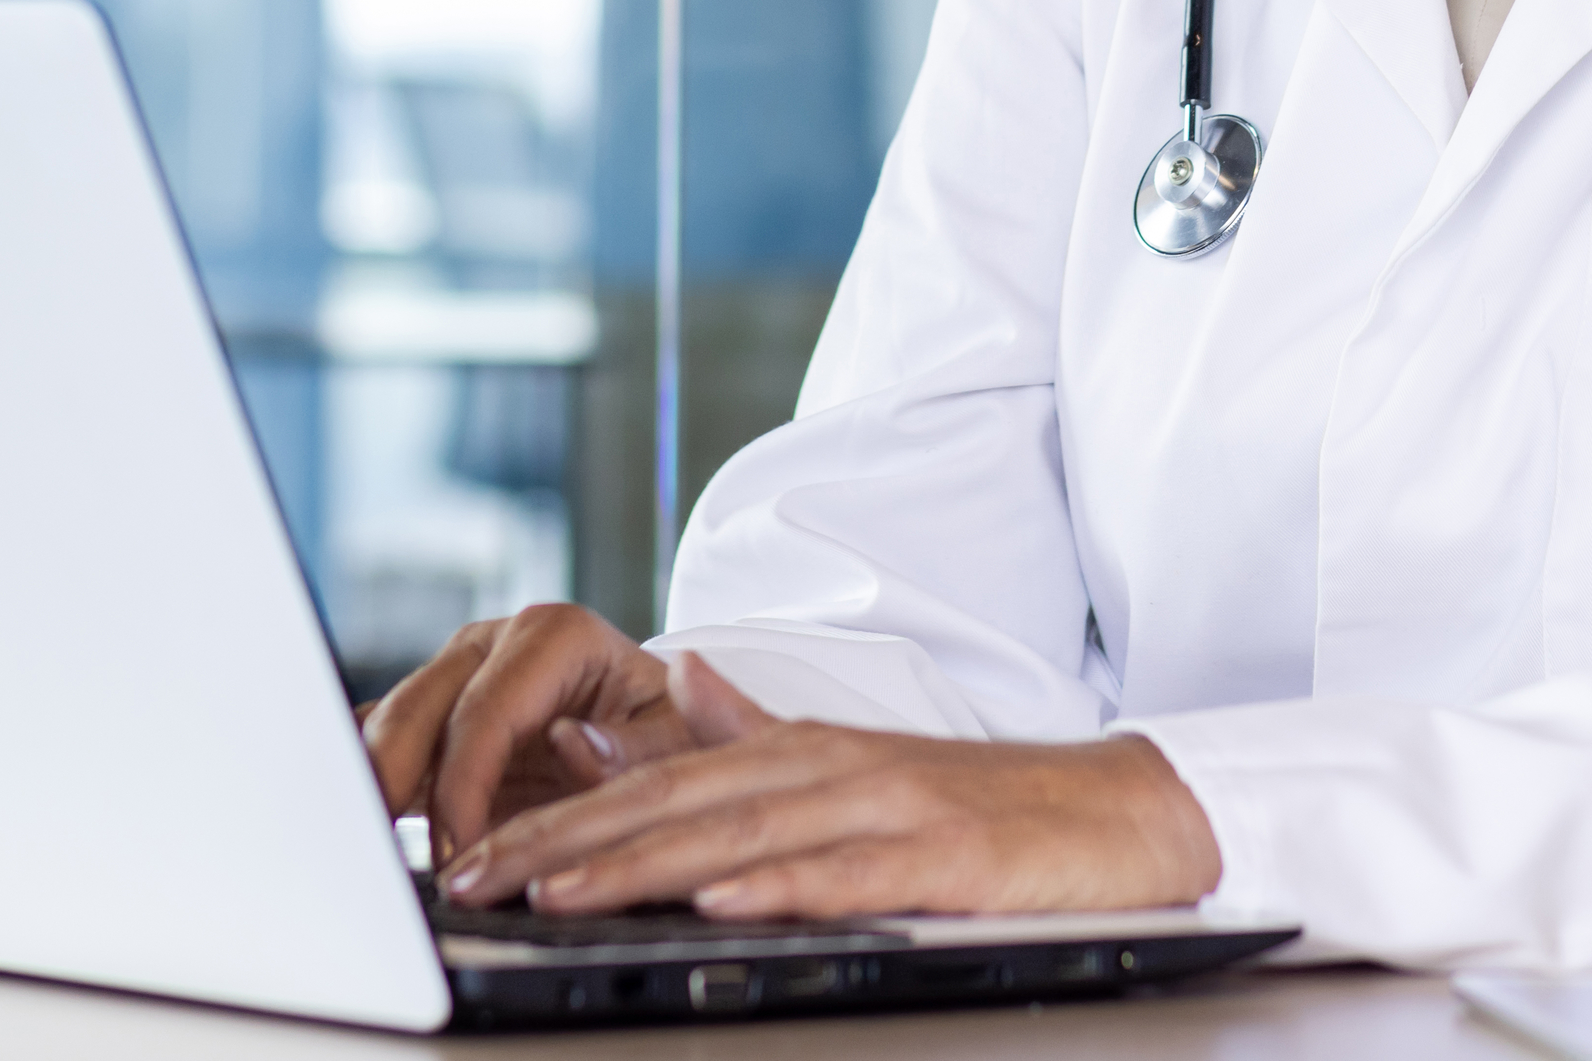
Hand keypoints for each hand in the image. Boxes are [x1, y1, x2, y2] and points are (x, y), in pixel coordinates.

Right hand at [360, 602, 723, 857]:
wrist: (656, 723)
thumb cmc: (672, 728)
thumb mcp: (679, 736)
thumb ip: (636, 744)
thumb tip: (572, 743)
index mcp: (555, 635)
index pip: (487, 711)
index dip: (463, 786)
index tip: (459, 852)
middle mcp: (494, 642)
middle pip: (418, 708)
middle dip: (391, 782)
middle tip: (379, 855)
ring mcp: (456, 673)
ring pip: (389, 723)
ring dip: (369, 785)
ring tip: (357, 847)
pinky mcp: (434, 711)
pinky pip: (382, 739)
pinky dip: (364, 779)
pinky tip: (348, 824)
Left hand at [439, 653, 1222, 921]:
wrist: (1116, 811)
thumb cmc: (983, 802)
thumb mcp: (852, 761)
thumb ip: (756, 730)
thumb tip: (672, 691)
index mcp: (796, 751)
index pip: (653, 785)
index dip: (558, 819)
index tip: (475, 854)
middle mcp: (826, 768)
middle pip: (673, 806)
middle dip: (564, 846)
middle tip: (475, 880)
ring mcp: (884, 807)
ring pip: (738, 834)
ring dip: (638, 866)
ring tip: (556, 896)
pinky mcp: (940, 855)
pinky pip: (844, 873)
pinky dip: (776, 884)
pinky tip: (717, 901)